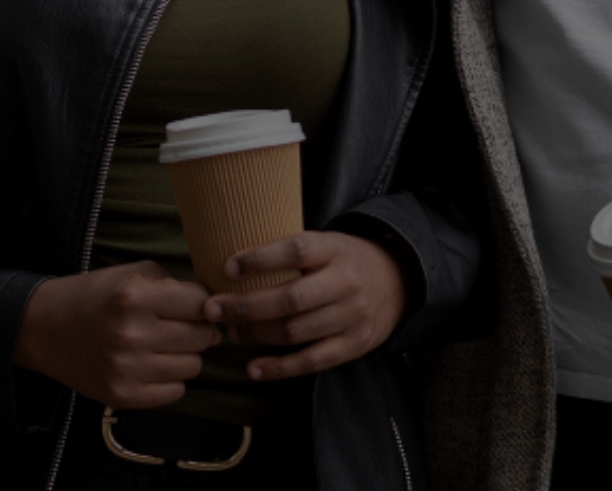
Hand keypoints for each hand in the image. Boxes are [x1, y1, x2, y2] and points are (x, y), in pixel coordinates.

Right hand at [14, 262, 219, 408]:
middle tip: (183, 325)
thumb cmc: (94, 296)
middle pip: (201, 337)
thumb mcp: (130, 274)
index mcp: (135, 297)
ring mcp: (127, 369)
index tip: (193, 305)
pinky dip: (171, 379)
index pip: (200, 303)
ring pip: (193, 366)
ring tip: (166, 344)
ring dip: (186, 355)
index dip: (203, 303)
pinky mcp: (122, 396)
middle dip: (199, 329)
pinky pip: (175, 392)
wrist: (44, 328)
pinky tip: (154, 364)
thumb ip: (174, 284)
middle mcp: (132, 334)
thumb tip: (213, 306)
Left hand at [201, 231, 407, 381]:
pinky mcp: (354, 345)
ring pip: (296, 331)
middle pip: (290, 299)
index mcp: (335, 249)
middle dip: (245, 307)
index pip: (296, 251)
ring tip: (231, 331)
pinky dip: (279, 368)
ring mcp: (351, 316)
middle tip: (213, 308)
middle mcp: (345, 282)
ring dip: (256, 335)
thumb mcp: (326, 243)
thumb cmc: (344, 260)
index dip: (260, 259)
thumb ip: (292, 252)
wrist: (399, 280)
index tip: (227, 267)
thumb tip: (232, 263)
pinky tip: (253, 368)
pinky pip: (311, 361)